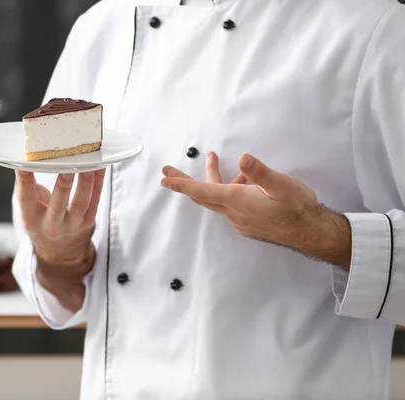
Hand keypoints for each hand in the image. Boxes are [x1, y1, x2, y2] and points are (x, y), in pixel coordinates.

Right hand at [15, 169, 105, 309]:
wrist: (61, 255)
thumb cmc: (43, 224)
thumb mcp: (30, 212)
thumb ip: (30, 190)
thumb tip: (34, 163)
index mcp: (32, 219)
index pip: (26, 198)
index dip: (24, 180)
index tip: (24, 162)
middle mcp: (52, 224)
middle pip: (58, 203)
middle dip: (63, 183)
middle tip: (66, 163)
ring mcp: (73, 224)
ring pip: (81, 202)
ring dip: (85, 182)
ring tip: (88, 163)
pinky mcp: (89, 221)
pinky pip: (95, 200)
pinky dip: (99, 182)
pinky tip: (100, 166)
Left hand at [161, 153, 350, 266]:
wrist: (312, 233)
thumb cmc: (298, 208)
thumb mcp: (282, 185)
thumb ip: (260, 172)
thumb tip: (243, 158)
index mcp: (237, 201)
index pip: (202, 191)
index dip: (181, 184)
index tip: (164, 178)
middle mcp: (233, 213)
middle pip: (202, 196)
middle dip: (184, 182)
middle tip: (167, 171)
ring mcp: (239, 220)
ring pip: (217, 198)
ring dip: (212, 179)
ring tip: (214, 157)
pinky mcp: (247, 223)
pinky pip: (229, 204)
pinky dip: (228, 189)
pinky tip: (243, 180)